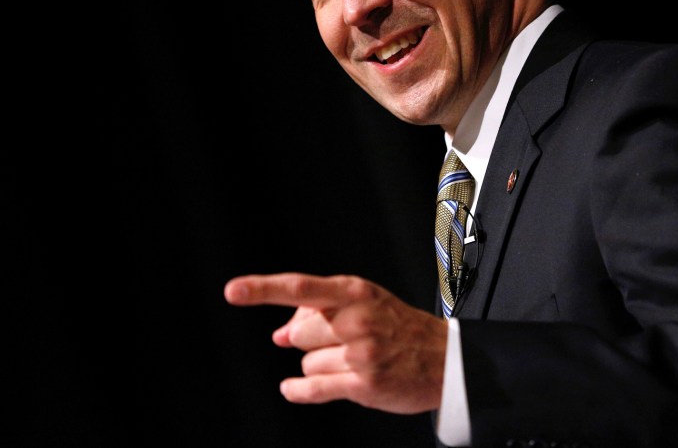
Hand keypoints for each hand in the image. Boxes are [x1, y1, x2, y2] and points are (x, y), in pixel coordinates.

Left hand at [224, 272, 447, 413]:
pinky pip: (313, 388)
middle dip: (309, 339)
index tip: (232, 291)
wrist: (445, 359)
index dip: (263, 289)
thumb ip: (319, 310)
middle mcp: (358, 319)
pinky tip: (293, 388)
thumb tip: (280, 334)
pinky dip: (299, 390)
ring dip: (320, 364)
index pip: (301, 288)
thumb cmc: (398, 326)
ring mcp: (361, 354)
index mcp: (355, 292)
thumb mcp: (364, 302)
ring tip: (352, 361)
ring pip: (307, 362)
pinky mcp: (363, 385)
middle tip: (337, 339)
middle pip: (299, 332)